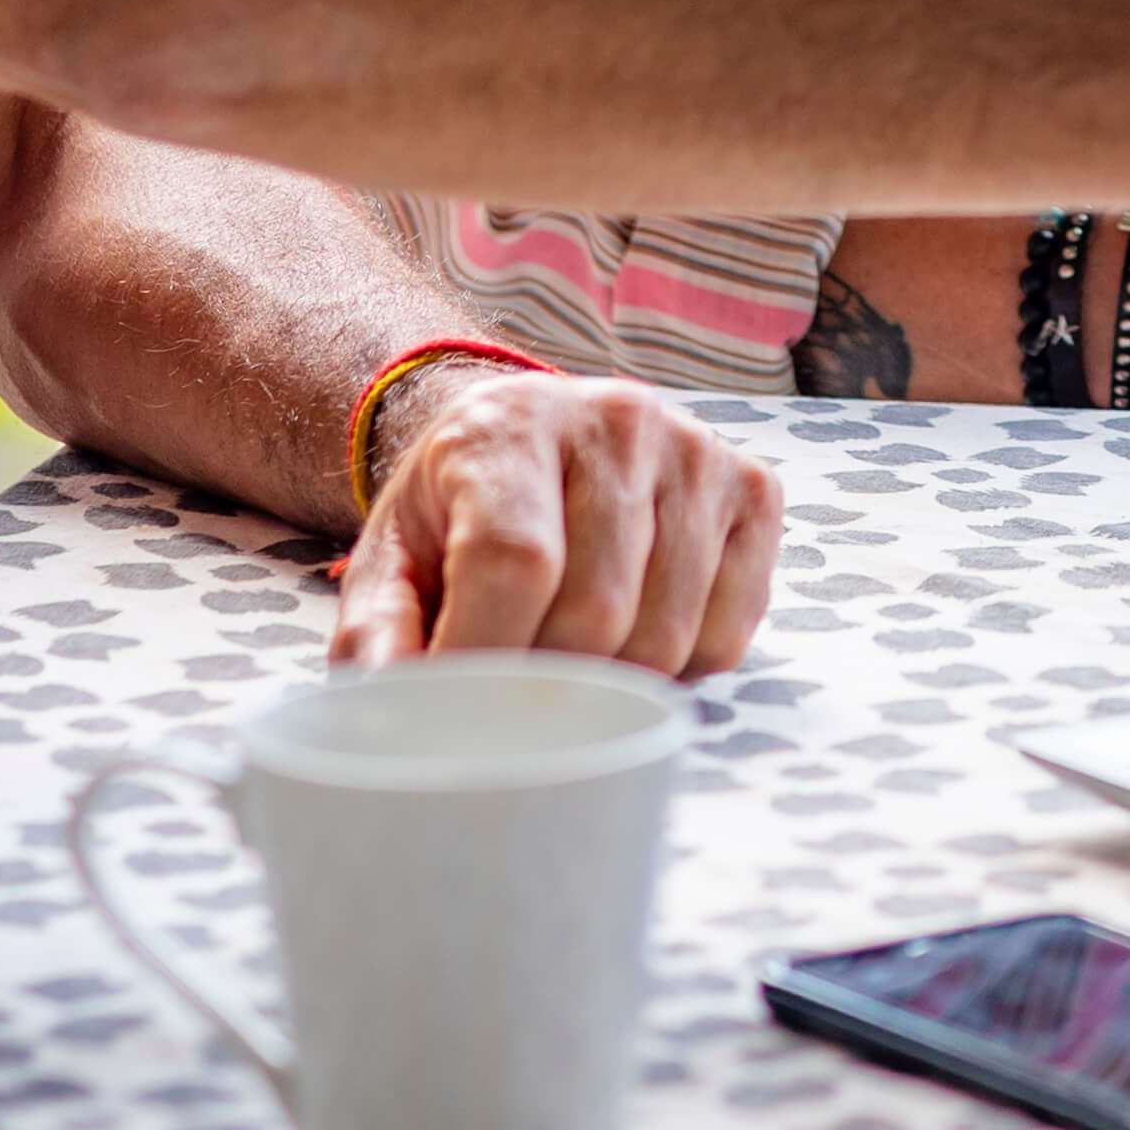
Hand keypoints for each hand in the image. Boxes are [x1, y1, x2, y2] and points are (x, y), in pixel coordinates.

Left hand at [338, 365, 784, 677]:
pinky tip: (635, 632)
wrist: (531, 434)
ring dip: (613, 682)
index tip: (461, 710)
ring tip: (569, 655)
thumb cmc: (459, 509)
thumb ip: (376, 634)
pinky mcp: (753, 489)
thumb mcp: (393, 559)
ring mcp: (695, 450)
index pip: (513, 560)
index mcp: (509, 426)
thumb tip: (391, 700)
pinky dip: (679, 666)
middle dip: (546, 683)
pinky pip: (729, 631)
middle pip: (596, 611)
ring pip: (667, 635)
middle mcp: (616, 419)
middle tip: (513, 687)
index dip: (487, 655)